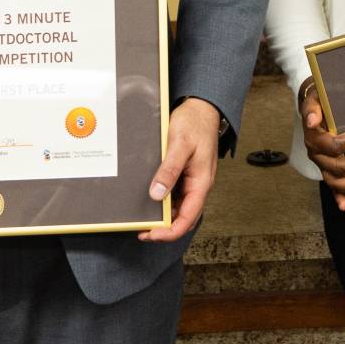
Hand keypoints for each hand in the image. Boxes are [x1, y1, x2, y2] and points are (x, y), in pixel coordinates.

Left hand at [140, 98, 224, 241]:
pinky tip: (151, 200)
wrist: (201, 108)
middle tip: (143, 231)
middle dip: (165, 229)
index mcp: (201, 183)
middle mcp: (198, 186)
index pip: (187, 219)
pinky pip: (176, 195)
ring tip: (144, 219)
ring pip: (180, 208)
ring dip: (164, 217)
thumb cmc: (194, 124)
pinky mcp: (186, 175)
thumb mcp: (179, 145)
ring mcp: (192, 181)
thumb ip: (169, 170)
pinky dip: (164, 203)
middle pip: (184, 218)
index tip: (151, 234)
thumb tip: (157, 194)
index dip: (169, 232)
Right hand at [300, 82, 344, 211]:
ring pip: (333, 180)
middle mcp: (316, 155)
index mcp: (314, 139)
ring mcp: (321, 165)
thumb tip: (311, 121)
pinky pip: (331, 187)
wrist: (313, 108)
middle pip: (335, 165)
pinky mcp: (327, 170)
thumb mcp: (315, 100)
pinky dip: (338, 197)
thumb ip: (313, 109)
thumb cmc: (318, 103)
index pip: (332, 144)